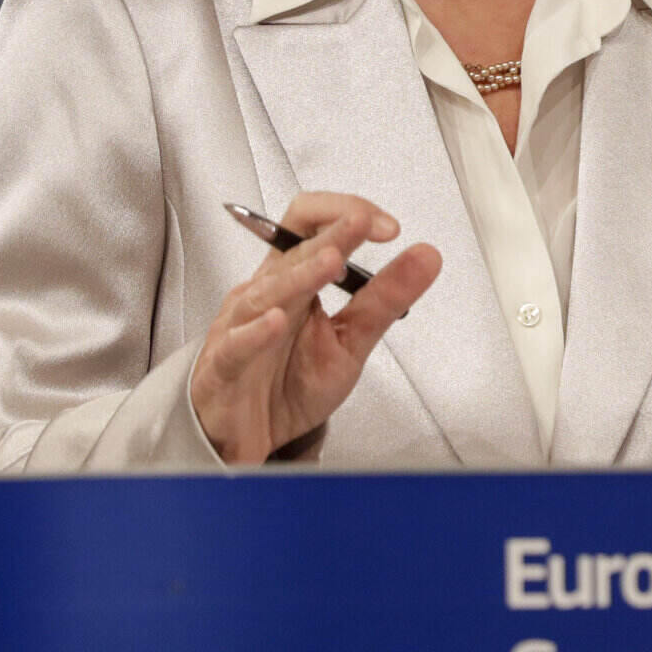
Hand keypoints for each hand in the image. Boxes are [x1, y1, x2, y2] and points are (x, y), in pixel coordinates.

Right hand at [191, 191, 440, 463]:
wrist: (249, 437)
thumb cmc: (288, 384)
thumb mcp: (351, 340)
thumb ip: (385, 298)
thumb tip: (428, 255)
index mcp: (292, 279)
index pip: (310, 224)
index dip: (346, 214)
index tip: (388, 227)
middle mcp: (264, 293)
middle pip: (291, 247)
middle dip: (331, 233)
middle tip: (364, 223)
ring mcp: (239, 327)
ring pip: (266, 292)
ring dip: (300, 275)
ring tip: (331, 260)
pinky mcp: (223, 366)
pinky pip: (236, 345)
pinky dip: (256, 332)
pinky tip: (277, 321)